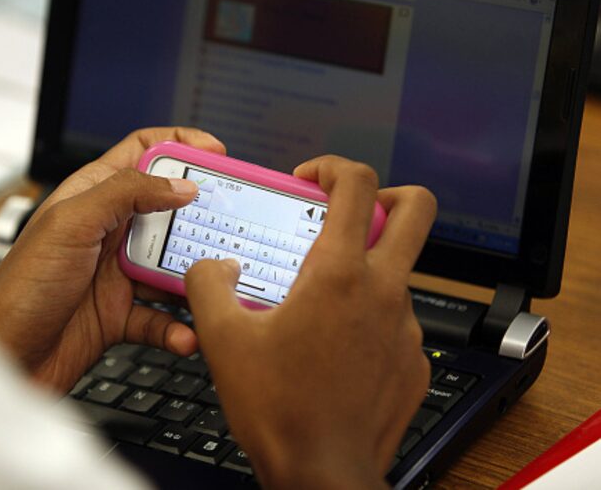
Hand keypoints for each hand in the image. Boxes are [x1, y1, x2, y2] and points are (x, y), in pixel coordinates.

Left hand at [0, 128, 225, 391]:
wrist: (3, 357)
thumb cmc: (20, 287)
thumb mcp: (73, 223)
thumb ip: (127, 194)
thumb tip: (182, 185)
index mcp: (93, 195)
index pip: (143, 153)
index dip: (181, 145)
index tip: (219, 153)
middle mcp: (108, 230)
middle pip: (169, 209)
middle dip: (203, 217)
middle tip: (235, 223)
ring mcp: (116, 272)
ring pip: (173, 266)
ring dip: (195, 279)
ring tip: (215, 287)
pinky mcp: (120, 313)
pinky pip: (162, 316)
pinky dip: (177, 328)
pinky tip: (185, 335)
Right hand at [185, 156, 435, 488]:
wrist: (323, 473)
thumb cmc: (280, 409)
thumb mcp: (222, 339)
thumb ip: (207, 285)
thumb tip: (213, 268)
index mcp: (338, 274)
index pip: (356, 184)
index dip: (333, 166)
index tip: (311, 179)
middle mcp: (383, 292)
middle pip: (417, 209)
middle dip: (389, 192)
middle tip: (353, 208)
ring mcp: (406, 327)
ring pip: (399, 271)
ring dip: (366, 269)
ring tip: (320, 301)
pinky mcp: (413, 360)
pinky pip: (396, 320)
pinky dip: (369, 318)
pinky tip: (334, 347)